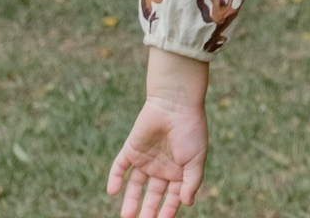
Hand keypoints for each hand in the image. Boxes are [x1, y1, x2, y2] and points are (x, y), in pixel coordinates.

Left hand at [107, 93, 207, 217]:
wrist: (175, 102)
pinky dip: (115, 179)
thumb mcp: (196, 158)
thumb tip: (187, 203)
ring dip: (130, 200)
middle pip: (152, 194)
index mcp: (179, 170)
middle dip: (148, 210)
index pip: (172, 196)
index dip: (168, 210)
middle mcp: (161, 167)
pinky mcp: (131, 149)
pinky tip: (113, 191)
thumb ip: (192, 182)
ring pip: (135, 185)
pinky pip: (120, 167)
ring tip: (127, 215)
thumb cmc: (191, 129)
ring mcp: (145, 159)